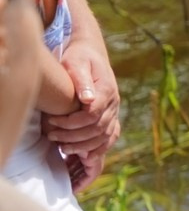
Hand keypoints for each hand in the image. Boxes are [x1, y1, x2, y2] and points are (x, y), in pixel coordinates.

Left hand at [43, 38, 120, 190]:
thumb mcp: (76, 63)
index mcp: (106, 90)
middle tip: (52, 136)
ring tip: (62, 147)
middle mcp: (114, 102)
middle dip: (73, 136)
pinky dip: (99, 148)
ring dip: (83, 146)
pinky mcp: (111, 116)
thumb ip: (81, 80)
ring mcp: (114, 111)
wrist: (90, 54)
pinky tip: (84, 155)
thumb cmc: (79, 58)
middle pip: (97, 128)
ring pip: (104, 136)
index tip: (53, 123)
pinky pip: (110, 137)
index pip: (92, 115)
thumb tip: (87, 100)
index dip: (72, 123)